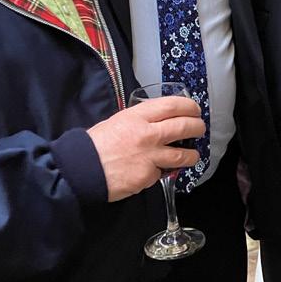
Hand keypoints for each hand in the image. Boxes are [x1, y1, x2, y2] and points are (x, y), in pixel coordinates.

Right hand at [88, 96, 204, 201]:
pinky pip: (161, 173)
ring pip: (182, 154)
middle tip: (200, 128)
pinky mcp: (147, 176)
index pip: (173, 105)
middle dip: (198, 127)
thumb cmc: (95, 145)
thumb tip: (157, 120)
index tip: (194, 109)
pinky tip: (157, 171)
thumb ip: (139, 120)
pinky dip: (161, 172)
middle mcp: (148, 134)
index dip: (189, 106)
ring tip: (193, 155)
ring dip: (192, 154)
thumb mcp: (117, 121)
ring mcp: (150, 156)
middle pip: (184, 126)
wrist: (80, 170)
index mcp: (138, 116)